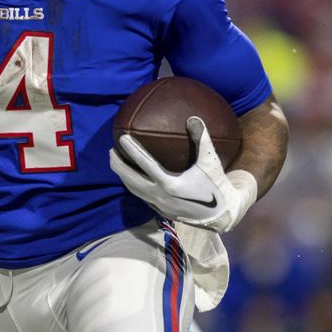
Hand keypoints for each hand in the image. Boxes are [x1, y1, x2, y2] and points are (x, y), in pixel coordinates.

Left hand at [109, 116, 256, 232]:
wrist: (222, 214)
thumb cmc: (216, 185)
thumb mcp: (210, 161)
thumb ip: (202, 139)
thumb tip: (193, 117)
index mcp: (169, 184)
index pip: (145, 164)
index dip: (132, 150)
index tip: (121, 138)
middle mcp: (160, 196)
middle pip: (131, 180)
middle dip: (118, 166)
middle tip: (110, 151)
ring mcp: (159, 205)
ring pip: (134, 190)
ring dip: (123, 176)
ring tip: (116, 163)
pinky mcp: (161, 211)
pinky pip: (142, 196)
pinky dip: (133, 185)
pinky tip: (132, 177)